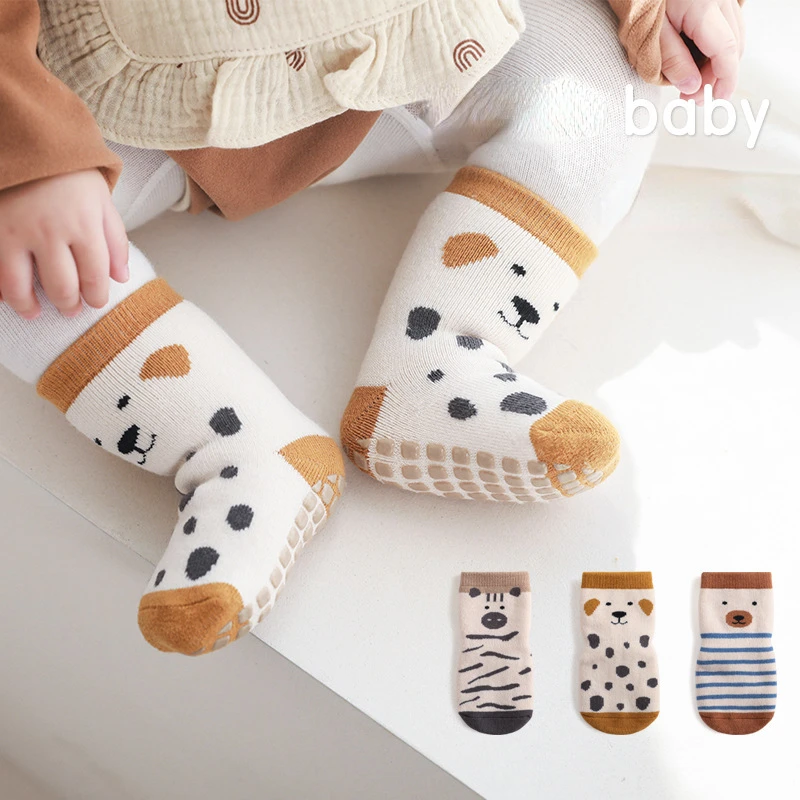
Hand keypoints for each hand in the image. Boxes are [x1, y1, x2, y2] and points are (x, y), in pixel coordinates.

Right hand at [0, 170, 127, 318]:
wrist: (26, 138)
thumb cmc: (68, 172)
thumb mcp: (102, 200)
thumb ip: (115, 240)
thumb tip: (121, 277)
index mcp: (83, 225)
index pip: (94, 277)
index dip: (96, 297)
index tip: (95, 302)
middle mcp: (49, 232)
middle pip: (61, 288)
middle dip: (69, 306)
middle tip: (70, 310)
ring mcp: (15, 232)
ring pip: (20, 287)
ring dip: (29, 306)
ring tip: (35, 312)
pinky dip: (1, 288)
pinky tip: (9, 294)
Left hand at [660, 0, 744, 102]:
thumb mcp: (652, 33)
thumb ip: (672, 60)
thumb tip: (692, 87)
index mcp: (705, 10)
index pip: (727, 52)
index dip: (726, 80)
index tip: (717, 99)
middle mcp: (720, 0)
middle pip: (734, 44)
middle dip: (717, 75)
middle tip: (691, 96)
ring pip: (733, 34)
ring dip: (717, 61)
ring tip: (690, 80)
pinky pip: (725, 24)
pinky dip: (715, 45)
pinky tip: (696, 58)